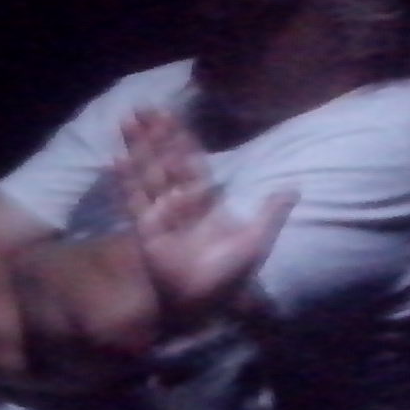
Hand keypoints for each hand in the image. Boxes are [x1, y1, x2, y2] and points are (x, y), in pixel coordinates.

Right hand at [116, 105, 293, 339]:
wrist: (205, 302)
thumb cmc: (228, 275)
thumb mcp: (256, 241)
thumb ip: (271, 212)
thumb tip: (294, 187)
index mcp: (204, 200)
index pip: (190, 161)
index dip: (180, 138)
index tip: (169, 116)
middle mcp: (179, 202)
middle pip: (164, 160)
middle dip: (153, 135)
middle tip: (141, 107)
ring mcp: (159, 214)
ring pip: (147, 173)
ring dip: (136, 147)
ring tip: (125, 122)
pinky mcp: (145, 231)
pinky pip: (134, 200)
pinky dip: (125, 181)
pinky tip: (115, 159)